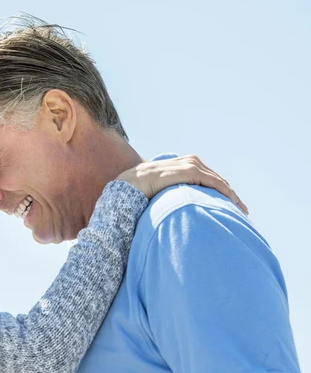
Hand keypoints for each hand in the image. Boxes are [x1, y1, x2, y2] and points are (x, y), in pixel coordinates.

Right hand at [116, 155, 247, 213]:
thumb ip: (172, 193)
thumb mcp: (162, 190)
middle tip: (241, 210)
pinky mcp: (188, 171)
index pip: (208, 178)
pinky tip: (231, 202)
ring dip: (231, 194)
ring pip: (217, 180)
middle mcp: (189, 162)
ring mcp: (189, 165)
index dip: (221, 190)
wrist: (130, 185)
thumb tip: (175, 209)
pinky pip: (212, 181)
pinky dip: (224, 191)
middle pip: (216, 178)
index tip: (231, 205)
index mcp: (183, 164)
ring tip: (240, 210)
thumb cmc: (142, 191)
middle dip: (230, 194)